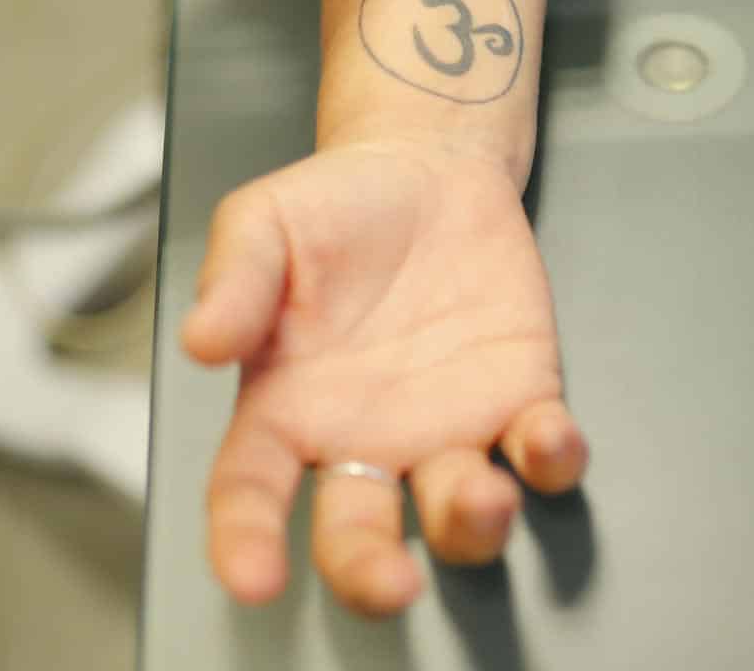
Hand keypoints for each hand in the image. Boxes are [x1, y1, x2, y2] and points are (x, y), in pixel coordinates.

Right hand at [178, 140, 586, 615]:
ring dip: (473, 523)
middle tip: (389, 584)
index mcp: (285, 409)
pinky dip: (552, 458)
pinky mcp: (519, 399)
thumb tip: (201, 341)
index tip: (254, 578)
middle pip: (359, 534)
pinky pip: (540, 451)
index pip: (251, 492)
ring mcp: (446, 429)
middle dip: (372, 571)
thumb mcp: (261, 222)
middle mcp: (364, 440)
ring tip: (482, 497)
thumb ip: (234, 280)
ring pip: (458, 512)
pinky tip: (548, 440)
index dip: (245, 541)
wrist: (427, 169)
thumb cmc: (333, 208)